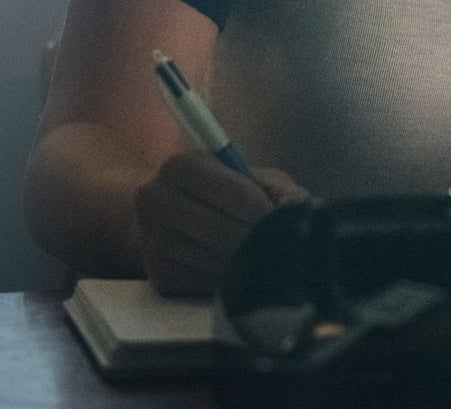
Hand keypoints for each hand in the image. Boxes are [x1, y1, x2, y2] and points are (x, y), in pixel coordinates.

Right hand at [133, 151, 307, 295]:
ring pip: (215, 261)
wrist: (176, 214)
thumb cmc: (227, 191)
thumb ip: (275, 189)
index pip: (236, 195)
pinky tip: (240, 272)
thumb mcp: (253, 177)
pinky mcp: (158, 275)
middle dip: (258, 242)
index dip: (266, 212)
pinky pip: (205, 284)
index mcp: (180, 166)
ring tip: (266, 259)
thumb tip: (298, 214)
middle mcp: (154, 200)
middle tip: (283, 248)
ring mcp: (151, 240)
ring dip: (246, 264)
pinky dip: (229, 282)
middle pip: (223, 232)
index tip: (283, 223)